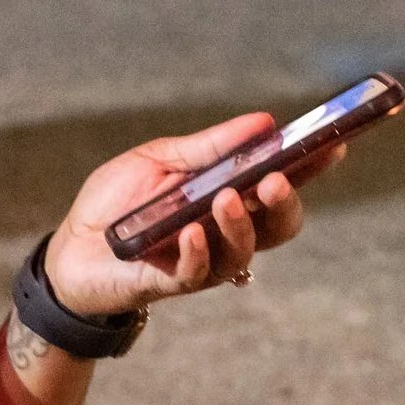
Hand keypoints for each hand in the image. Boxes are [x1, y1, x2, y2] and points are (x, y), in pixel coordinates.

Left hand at [42, 112, 342, 318]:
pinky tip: (193, 234)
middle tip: (274, 181)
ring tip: (226, 200)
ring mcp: (203, 259)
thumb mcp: (159, 160)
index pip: (281, 182)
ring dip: (240, 225)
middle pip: (279, 225)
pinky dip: (199, 252)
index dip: (311, 167)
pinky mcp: (171, 282)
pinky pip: (198, 273)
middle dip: (285, 203)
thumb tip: (263, 122)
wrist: (70, 248)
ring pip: (244, 250)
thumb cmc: (116, 201)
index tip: (335, 144)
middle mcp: (225, 231)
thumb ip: (209, 147)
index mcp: (229, 196)